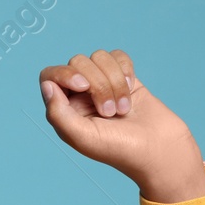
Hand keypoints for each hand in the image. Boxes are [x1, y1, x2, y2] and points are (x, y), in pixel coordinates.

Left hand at [38, 48, 204, 200]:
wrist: (157, 148)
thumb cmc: (118, 148)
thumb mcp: (81, 136)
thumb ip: (58, 113)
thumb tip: (47, 85)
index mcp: (63, 110)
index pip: (50, 76)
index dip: (64, 74)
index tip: (82, 86)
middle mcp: (79, 95)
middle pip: (77, 63)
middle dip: (97, 83)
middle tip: (109, 112)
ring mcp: (102, 84)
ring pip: (99, 57)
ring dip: (114, 82)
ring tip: (122, 109)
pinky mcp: (123, 77)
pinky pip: (117, 56)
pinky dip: (125, 70)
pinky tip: (131, 90)